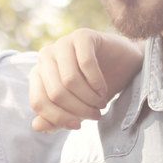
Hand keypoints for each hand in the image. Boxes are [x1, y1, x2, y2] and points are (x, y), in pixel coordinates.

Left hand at [28, 29, 144, 132]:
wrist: (125, 63)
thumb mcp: (77, 107)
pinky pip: (85, 64)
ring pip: (69, 80)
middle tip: (95, 115)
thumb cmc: (97, 86)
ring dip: (88, 97)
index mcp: (38, 74)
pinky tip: (103, 89)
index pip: (39, 102)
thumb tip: (37, 126)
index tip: (78, 126)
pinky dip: (96, 82)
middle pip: (55, 93)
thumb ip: (56, 119)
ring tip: (100, 102)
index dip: (58, 118)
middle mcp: (46, 57)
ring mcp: (63, 43)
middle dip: (78, 109)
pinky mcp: (82, 35)